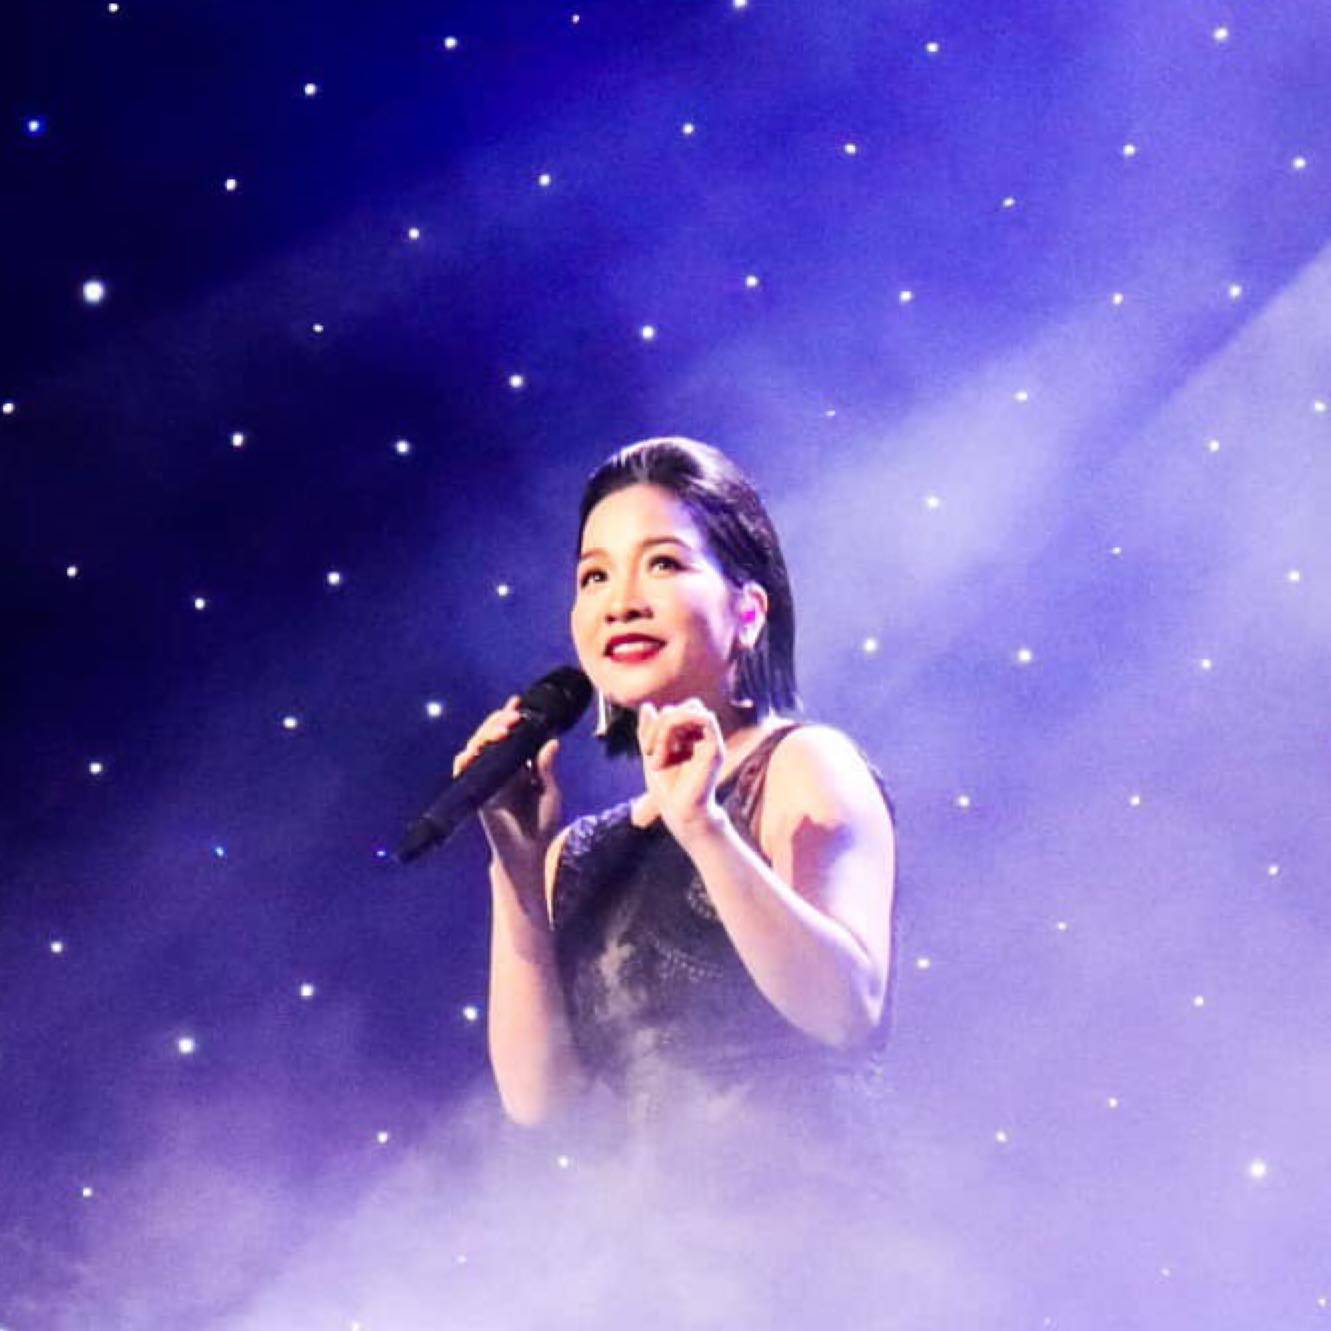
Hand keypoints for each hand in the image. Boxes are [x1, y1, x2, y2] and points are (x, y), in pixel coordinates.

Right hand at [453, 694, 562, 870]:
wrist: (529, 852)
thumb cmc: (543, 824)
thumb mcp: (550, 792)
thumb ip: (546, 768)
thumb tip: (552, 741)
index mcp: (521, 763)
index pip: (513, 733)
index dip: (512, 715)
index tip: (517, 701)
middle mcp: (502, 766)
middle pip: (492, 734)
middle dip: (499, 721)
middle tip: (512, 718)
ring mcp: (488, 777)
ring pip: (477, 746)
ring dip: (484, 735)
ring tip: (500, 732)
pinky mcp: (477, 791)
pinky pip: (465, 771)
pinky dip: (465, 759)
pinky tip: (472, 752)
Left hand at [637, 698, 727, 845]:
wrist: (679, 813)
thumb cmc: (666, 788)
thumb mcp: (651, 754)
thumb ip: (648, 730)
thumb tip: (647, 706)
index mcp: (688, 737)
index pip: (676, 711)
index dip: (657, 721)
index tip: (645, 749)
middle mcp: (702, 736)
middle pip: (685, 705)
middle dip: (661, 721)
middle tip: (648, 749)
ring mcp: (710, 741)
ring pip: (691, 709)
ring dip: (666, 727)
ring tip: (657, 753)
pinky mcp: (715, 748)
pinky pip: (705, 718)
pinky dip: (681, 725)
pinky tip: (670, 748)